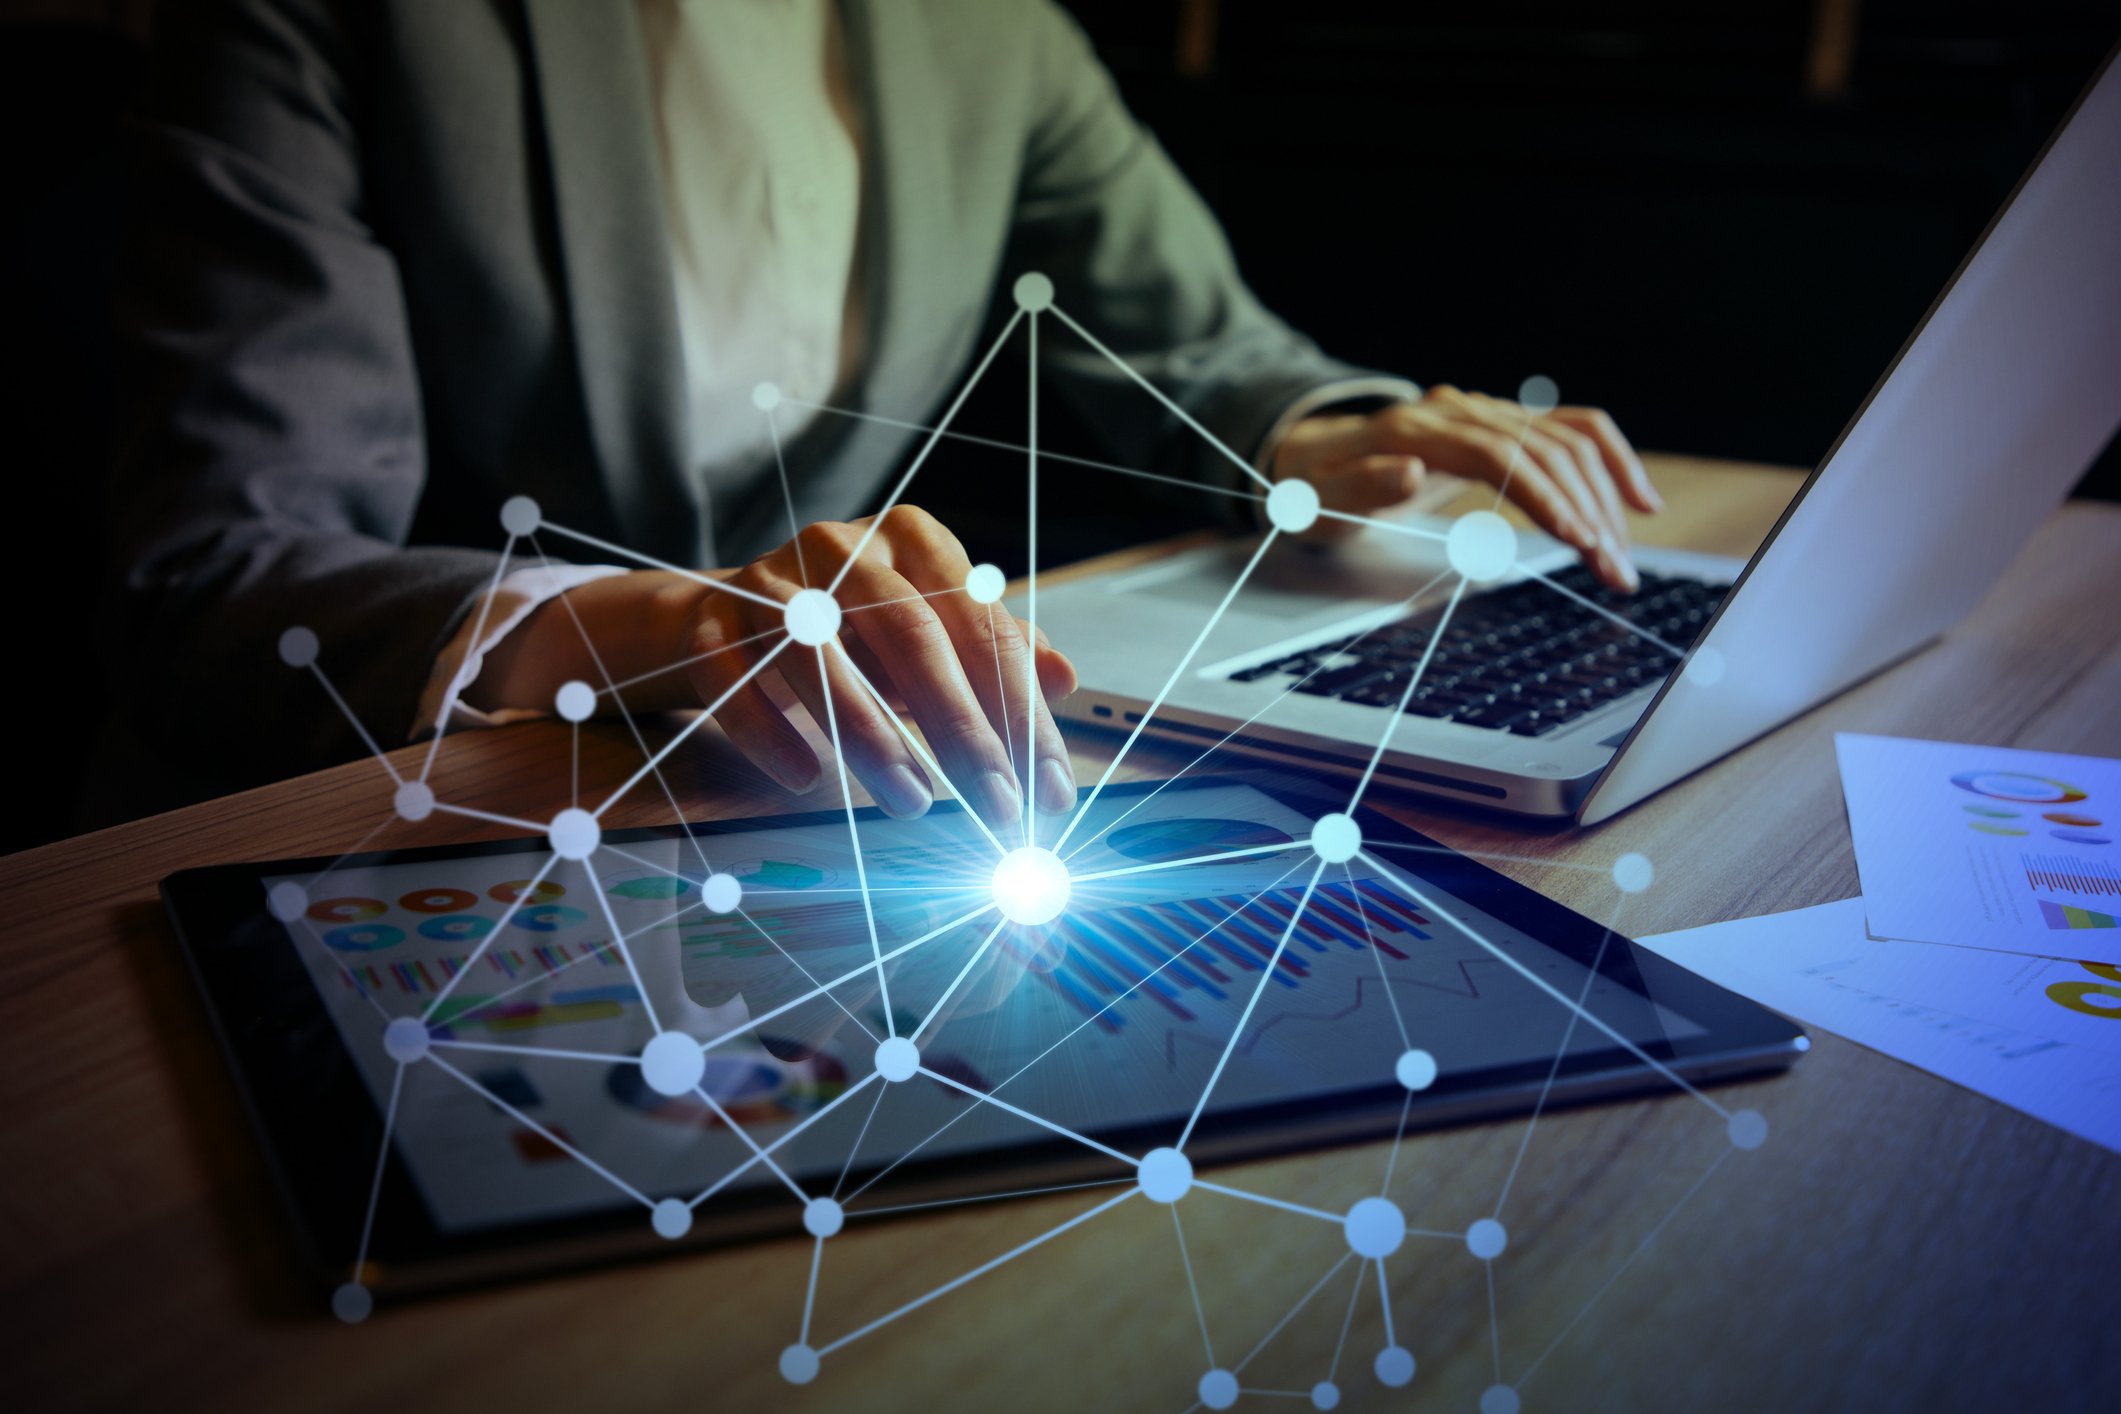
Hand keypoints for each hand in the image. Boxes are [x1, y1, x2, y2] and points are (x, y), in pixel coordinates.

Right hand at [469, 506, 1078, 825]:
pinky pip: (737, 680)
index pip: (980, 623)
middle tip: (994, 805)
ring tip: (912, 801)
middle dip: (961, 729)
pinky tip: (805, 779)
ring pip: (823, 657)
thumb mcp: (931, 633)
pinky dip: (772, 732)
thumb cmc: (853, 632)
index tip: (1045, 785)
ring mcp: (769, 580)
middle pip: (912, 635)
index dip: (1018, 708)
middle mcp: (843, 545)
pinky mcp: (708, 620)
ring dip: (872, 737)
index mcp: (914, 539)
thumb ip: (997, 652)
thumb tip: (1066, 681)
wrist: (728, 615)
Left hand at [1269, 385, 1663, 589]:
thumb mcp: (1321, 496)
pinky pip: (1571, 432)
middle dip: (1589, 511)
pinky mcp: (1506, 426)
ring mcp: (1489, 415)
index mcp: (1418, 429)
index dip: (1542, 494)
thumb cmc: (1319, 486)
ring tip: (1621, 560)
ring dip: (1606, 500)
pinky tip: (1639, 502)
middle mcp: (1463, 413)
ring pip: (1567, 443)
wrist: (1319, 455)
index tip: (1577, 538)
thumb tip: (1408, 472)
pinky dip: (1611, 462)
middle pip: (1544, 450)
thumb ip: (1362, 485)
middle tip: (1614, 573)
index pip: (1499, 454)